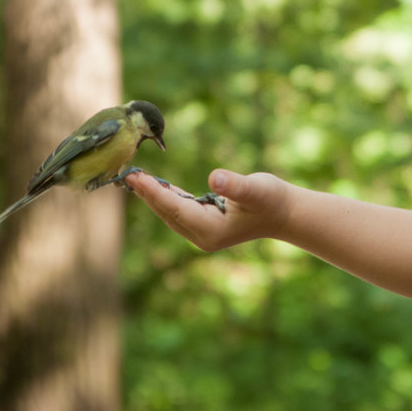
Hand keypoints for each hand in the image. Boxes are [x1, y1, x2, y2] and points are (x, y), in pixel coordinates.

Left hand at [125, 168, 291, 251]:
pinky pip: (178, 210)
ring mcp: (202, 233)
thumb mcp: (256, 189)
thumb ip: (236, 185)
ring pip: (170, 213)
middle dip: (147, 194)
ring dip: (152, 196)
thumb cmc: (273, 199)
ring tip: (134, 179)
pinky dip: (165, 197)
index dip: (155, 193)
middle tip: (126, 175)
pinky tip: (154, 185)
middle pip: (167, 213)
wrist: (285, 213)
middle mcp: (202, 235)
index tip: (136, 178)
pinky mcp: (204, 225)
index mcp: (211, 230)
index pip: (176, 209)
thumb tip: (216, 177)